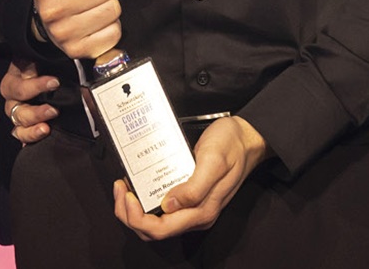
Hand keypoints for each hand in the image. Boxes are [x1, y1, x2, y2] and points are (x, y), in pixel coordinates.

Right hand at [1, 59, 59, 145]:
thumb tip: (73, 56)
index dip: (35, 86)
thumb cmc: (49, 62)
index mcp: (16, 77)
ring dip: (31, 129)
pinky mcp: (24, 125)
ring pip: (17, 124)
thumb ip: (54, 57)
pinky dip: (30, 138)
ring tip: (46, 128)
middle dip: (35, 112)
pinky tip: (40, 136)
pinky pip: (21, 135)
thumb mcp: (49, 57)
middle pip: (15, 109)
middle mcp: (14, 96)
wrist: (52, 72)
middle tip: (53, 110)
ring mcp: (18, 111)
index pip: (19, 85)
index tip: (55, 82)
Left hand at [112, 116, 268, 239]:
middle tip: (120, 189)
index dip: (137, 218)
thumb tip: (169, 204)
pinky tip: (139, 184)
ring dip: (134, 210)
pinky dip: (145, 200)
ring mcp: (193, 208)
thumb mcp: (213, 160)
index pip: (161, 229)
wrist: (248, 138)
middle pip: (154, 230)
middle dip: (129, 215)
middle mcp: (196, 214)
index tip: (127, 195)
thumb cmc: (232, 145)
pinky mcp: (190, 198)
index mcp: (202, 211)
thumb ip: (194, 187)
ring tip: (124, 186)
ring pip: (155, 222)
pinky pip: (162, 209)